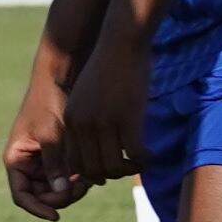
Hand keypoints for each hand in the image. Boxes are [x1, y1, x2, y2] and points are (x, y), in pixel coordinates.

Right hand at [3, 64, 84, 220]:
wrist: (60, 79)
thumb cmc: (49, 103)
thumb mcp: (50, 134)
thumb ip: (54, 164)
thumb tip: (60, 191)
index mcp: (16, 159)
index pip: (22, 195)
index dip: (37, 208)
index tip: (56, 216)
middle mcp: (28, 163)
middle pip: (43, 195)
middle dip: (62, 196)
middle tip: (82, 187)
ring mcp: (45, 160)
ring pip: (58, 188)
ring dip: (74, 188)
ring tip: (89, 178)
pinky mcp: (61, 155)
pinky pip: (70, 175)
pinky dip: (80, 177)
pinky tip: (92, 171)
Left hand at [56, 20, 148, 189]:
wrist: (119, 45)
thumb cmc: (107, 71)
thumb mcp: (87, 98)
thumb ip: (86, 122)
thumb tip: (96, 148)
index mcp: (70, 120)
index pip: (73, 161)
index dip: (90, 170)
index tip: (106, 168)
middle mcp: (82, 125)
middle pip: (91, 169)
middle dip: (109, 175)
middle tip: (125, 168)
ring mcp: (104, 123)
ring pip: (113, 167)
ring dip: (127, 170)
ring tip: (138, 163)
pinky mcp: (127, 119)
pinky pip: (135, 154)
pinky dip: (144, 160)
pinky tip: (150, 156)